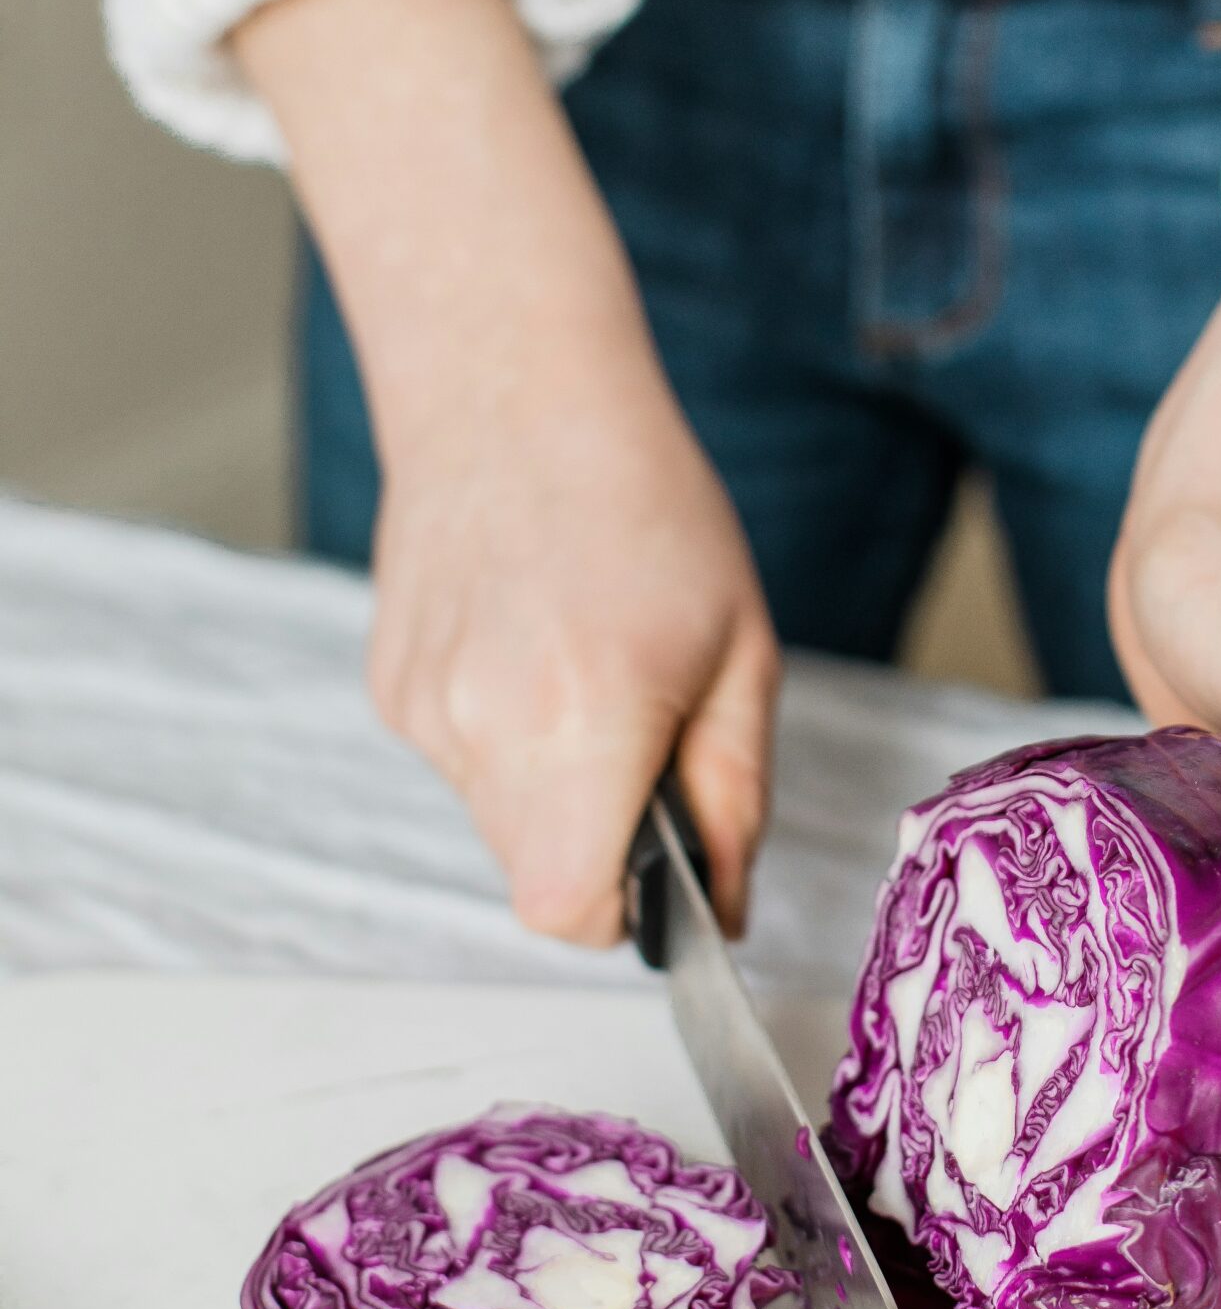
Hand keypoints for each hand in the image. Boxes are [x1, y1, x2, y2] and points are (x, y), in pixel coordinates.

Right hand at [230, 0, 780, 945]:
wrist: (514, 393)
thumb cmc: (647, 509)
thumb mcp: (740, 655)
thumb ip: (733, 800)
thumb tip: (725, 909)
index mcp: (584, 718)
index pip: (566, 909)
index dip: (621, 914)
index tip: (659, 872)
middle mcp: (485, 725)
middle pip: (537, 873)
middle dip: (601, 841)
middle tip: (644, 735)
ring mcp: (423, 709)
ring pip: (501, 820)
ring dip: (555, 784)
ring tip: (585, 669)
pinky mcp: (391, 690)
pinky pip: (463, 762)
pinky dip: (508, 735)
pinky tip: (531, 645)